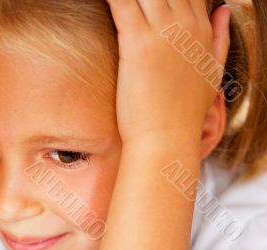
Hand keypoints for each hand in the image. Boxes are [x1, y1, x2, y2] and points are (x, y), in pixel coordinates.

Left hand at [106, 0, 230, 145]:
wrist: (165, 140)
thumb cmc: (183, 114)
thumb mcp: (212, 75)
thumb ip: (220, 40)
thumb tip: (223, 10)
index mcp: (201, 31)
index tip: (153, 4)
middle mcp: (185, 25)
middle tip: (136, 6)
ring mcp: (162, 32)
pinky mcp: (137, 43)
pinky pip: (121, 2)